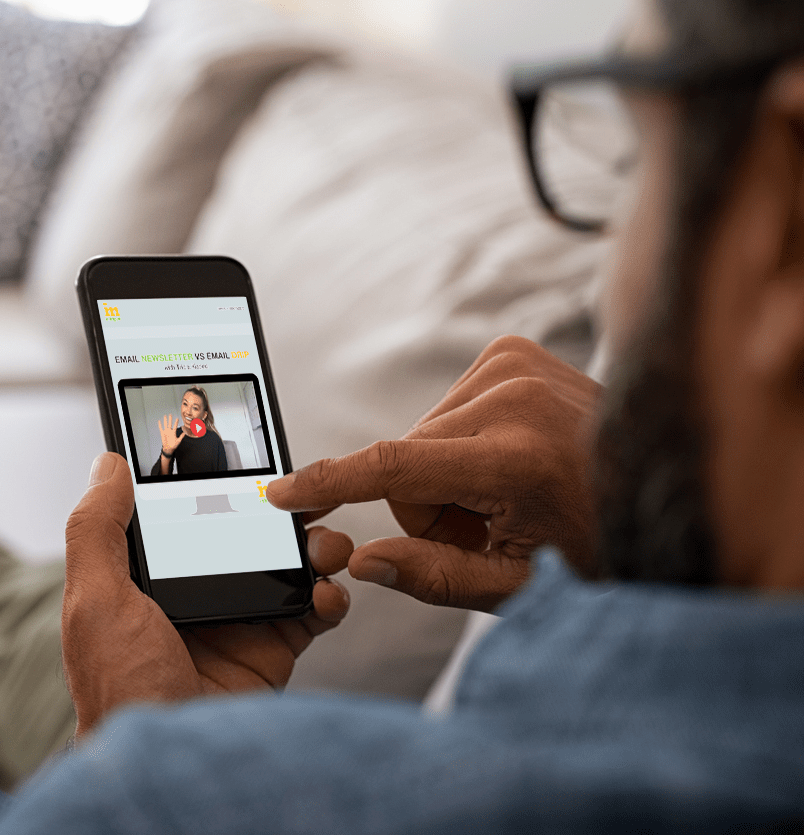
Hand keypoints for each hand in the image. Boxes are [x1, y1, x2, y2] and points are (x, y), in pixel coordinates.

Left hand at [62, 453, 351, 739]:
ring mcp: (239, 621)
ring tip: (324, 545)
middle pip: (249, 532)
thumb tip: (107, 463)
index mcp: (150, 576)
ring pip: (288, 564)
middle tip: (306, 496)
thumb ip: (97, 529)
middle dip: (283, 510)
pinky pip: (314, 612)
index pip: (189, 513)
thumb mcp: (95, 599)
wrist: (171, 766)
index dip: (219, 485)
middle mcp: (198, 592)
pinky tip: (326, 594)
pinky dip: (331, 597)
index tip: (248, 455)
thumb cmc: (119, 688)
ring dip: (316, 547)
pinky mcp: (273, 650)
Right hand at [157, 414, 183, 455]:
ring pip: (165, 424)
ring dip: (165, 420)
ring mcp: (166, 431)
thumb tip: (185, 433)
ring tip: (165, 416)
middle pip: (170, 423)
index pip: (175, 426)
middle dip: (170, 419)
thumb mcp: (178, 441)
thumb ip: (181, 436)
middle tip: (170, 414)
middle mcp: (170, 431)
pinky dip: (160, 425)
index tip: (177, 418)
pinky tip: (159, 421)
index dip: (176, 422)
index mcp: (174, 432)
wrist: (168, 448)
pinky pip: (161, 428)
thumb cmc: (174, 445)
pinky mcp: (162, 433)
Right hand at [267, 336, 601, 611]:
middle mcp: (514, 398)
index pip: (392, 467)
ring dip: (446, 471)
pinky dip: (463, 439)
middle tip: (488, 525)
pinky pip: (445, 406)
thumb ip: (433, 577)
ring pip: (421, 434)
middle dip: (428, 503)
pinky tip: (509, 456)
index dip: (327, 482)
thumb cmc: (598, 545)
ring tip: (508, 491)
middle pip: (404, 460)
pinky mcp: (514, 350)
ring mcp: (516, 364)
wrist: (666, 484)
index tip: (278, 492)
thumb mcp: (518, 586)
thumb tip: (361, 563)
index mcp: (516, 461)